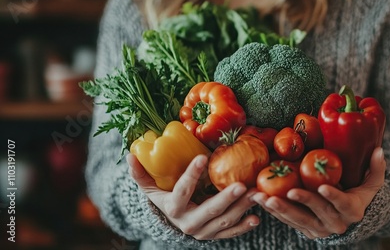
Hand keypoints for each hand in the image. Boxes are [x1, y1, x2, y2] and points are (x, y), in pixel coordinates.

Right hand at [127, 153, 259, 239]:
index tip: (202, 157)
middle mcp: (188, 223)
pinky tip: (257, 217)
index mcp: (173, 209)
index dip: (191, 175)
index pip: (182, 191)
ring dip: (241, 208)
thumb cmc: (163, 198)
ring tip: (254, 193)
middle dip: (226, 198)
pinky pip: (231, 233)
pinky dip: (244, 227)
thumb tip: (130, 155)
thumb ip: (140, 174)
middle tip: (240, 184)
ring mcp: (203, 232)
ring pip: (224, 221)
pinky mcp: (215, 236)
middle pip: (209, 210)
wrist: (171, 223)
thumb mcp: (150, 187)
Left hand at [252, 147, 385, 238]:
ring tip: (263, 198)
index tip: (322, 187)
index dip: (333, 196)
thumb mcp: (372, 182)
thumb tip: (380, 150)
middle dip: (301, 202)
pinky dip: (274, 212)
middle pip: (316, 213)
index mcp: (352, 210)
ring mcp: (319, 229)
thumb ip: (377, 167)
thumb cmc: (360, 194)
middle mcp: (336, 223)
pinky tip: (260, 201)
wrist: (350, 218)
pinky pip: (288, 221)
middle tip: (286, 192)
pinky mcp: (305, 230)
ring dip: (280, 209)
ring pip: (298, 219)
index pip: (343, 203)